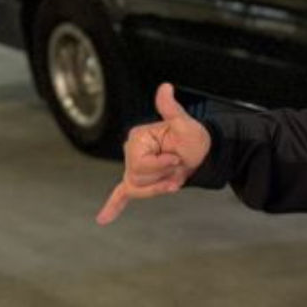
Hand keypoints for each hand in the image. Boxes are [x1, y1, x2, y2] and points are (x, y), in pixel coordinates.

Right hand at [96, 83, 211, 224]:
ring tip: (174, 178)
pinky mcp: (139, 180)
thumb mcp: (186, 124)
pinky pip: (121, 195)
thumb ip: (171, 109)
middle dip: (163, 176)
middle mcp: (131, 153)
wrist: (204, 153)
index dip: (162, 165)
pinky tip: (103, 219)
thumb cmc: (194, 138)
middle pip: (139, 179)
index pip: (140, 164)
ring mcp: (134, 168)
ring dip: (160, 187)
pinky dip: (113, 207)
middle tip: (178, 166)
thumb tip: (165, 87)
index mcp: (137, 139)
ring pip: (139, 190)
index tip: (177, 158)